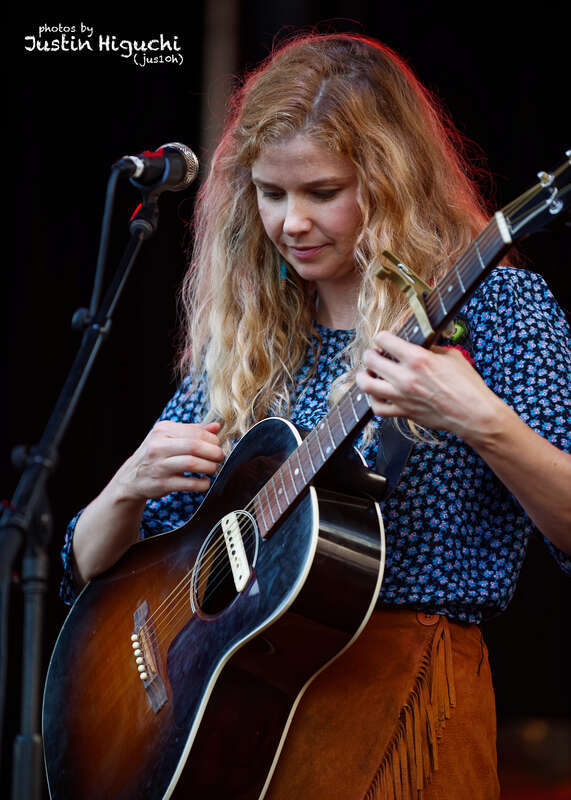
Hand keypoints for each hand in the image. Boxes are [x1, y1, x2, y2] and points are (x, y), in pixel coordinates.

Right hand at [113, 420, 224, 500]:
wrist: (131, 478)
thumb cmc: (155, 454)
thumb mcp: (169, 437)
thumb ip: (193, 431)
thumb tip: (216, 426)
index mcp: (162, 430)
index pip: (195, 432)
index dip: (212, 439)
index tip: (217, 445)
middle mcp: (158, 446)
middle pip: (194, 446)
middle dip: (213, 452)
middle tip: (220, 457)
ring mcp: (159, 465)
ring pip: (192, 464)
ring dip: (209, 467)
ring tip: (213, 468)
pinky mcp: (161, 484)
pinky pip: (188, 484)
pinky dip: (201, 484)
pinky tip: (204, 482)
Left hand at [355, 331, 502, 441]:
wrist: (474, 414)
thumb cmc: (467, 385)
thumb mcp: (451, 356)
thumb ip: (430, 348)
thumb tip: (419, 344)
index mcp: (417, 358)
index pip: (384, 339)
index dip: (382, 336)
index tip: (385, 339)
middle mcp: (405, 377)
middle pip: (371, 360)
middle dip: (371, 353)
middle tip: (375, 354)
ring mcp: (402, 396)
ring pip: (367, 385)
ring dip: (364, 376)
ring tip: (369, 373)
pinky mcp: (404, 412)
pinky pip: (377, 408)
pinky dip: (373, 400)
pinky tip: (378, 393)